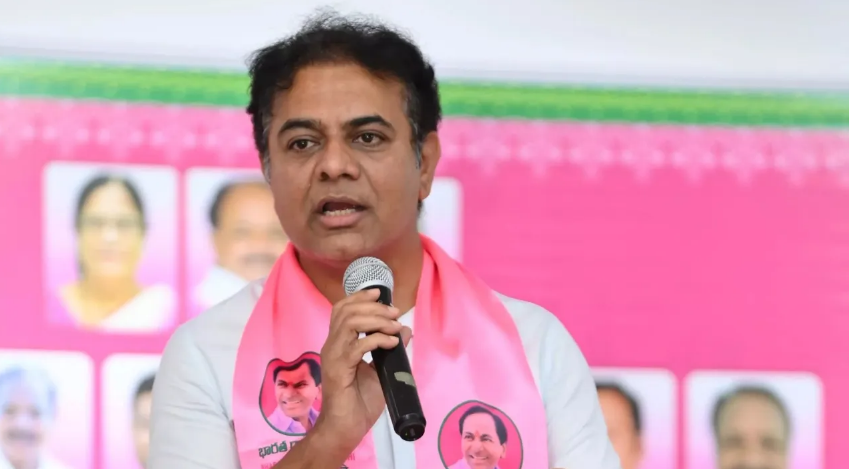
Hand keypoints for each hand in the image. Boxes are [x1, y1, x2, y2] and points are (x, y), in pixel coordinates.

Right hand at [316, 288, 411, 448]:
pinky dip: (378, 340)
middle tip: (395, 312)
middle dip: (374, 307)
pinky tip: (392, 344)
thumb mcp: (381, 370)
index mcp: (339, 343)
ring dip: (376, 320)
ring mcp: (334, 356)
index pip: (342, 309)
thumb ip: (391, 350)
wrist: (346, 428)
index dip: (359, 297)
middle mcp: (332, 345)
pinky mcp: (339, 369)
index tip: (380, 293)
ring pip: (350, 322)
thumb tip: (405, 329)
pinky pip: (358, 346)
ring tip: (394, 327)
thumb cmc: (360, 403)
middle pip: (346, 310)